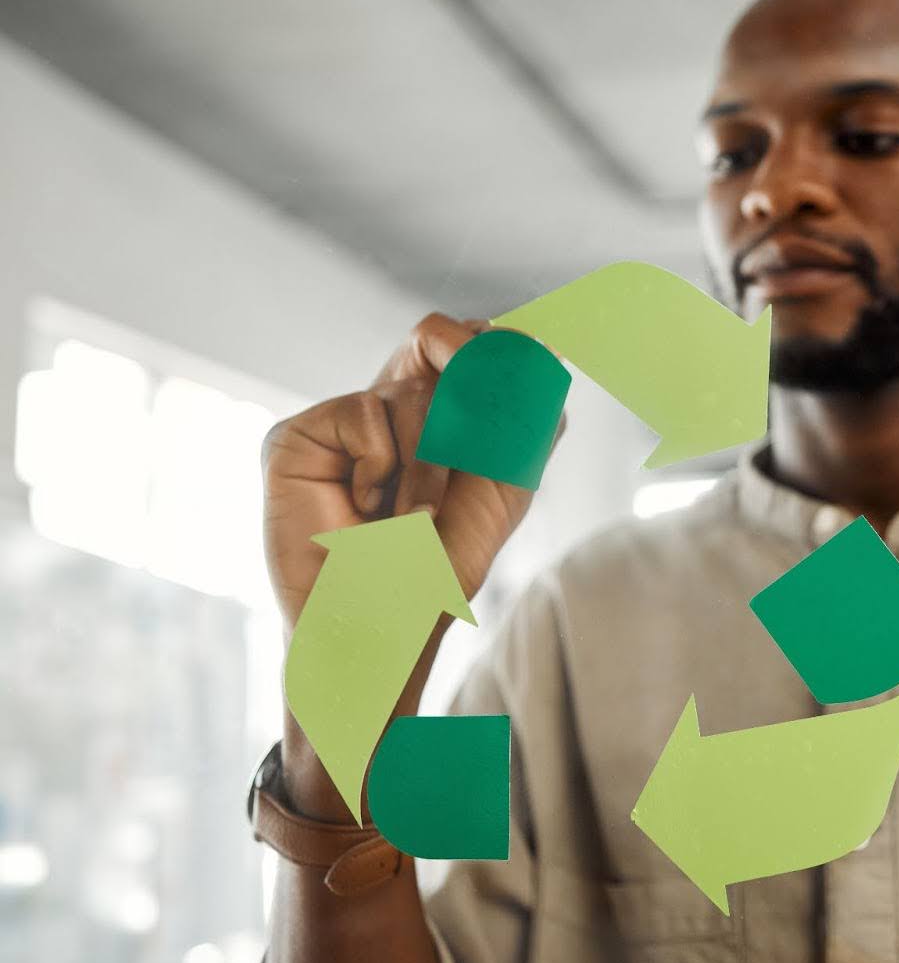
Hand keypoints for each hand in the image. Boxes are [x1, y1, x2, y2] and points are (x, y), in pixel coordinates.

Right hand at [262, 313, 558, 628]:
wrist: (385, 621)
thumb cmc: (439, 564)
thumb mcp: (502, 482)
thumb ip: (522, 414)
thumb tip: (536, 345)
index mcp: (433, 414)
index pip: (469, 341)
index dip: (495, 350)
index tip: (517, 382)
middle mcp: (387, 407)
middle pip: (441, 343)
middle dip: (470, 412)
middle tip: (463, 472)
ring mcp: (342, 420)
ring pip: (413, 392)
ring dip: (429, 467)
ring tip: (411, 518)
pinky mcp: (298, 434)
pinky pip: (364, 411)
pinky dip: (380, 468)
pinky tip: (361, 508)